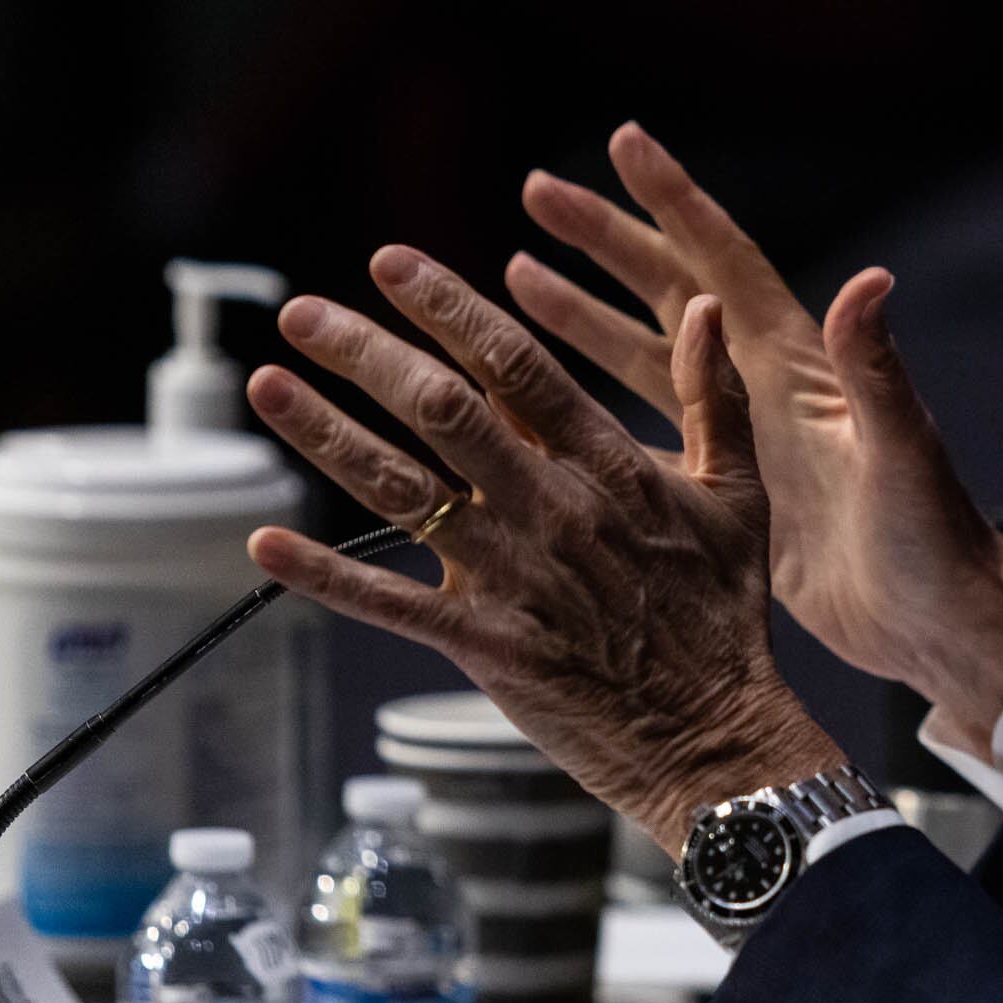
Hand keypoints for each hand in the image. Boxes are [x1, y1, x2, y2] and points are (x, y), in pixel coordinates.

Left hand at [242, 245, 843, 855]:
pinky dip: (323, 572)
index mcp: (610, 466)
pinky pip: (388, 601)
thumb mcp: (738, 493)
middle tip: (302, 312)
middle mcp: (551, 510)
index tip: (394, 265)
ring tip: (267, 385)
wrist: (715, 738)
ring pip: (402, 489)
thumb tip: (706, 307)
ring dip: (326, 434)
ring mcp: (511, 577)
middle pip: (441, 410)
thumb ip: (716, 396)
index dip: (448, 307)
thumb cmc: (726, 616)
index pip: (515, 365)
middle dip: (363, 353)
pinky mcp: (483, 644)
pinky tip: (264, 541)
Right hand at [507, 124, 1002, 753]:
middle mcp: (764, 385)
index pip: (723, 261)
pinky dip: (591, 406)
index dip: (673, 200)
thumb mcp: (903, 450)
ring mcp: (744, 437)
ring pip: (645, 353)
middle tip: (538, 188)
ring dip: (584, 312)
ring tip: (520, 270)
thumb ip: (877, 368)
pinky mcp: (727, 490)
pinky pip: (644, 429)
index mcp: (798, 365)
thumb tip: (870, 278)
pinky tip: (541, 400)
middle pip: (669, 290)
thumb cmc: (935, 537)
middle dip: (605, 238)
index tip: (624, 139)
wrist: (943, 625)